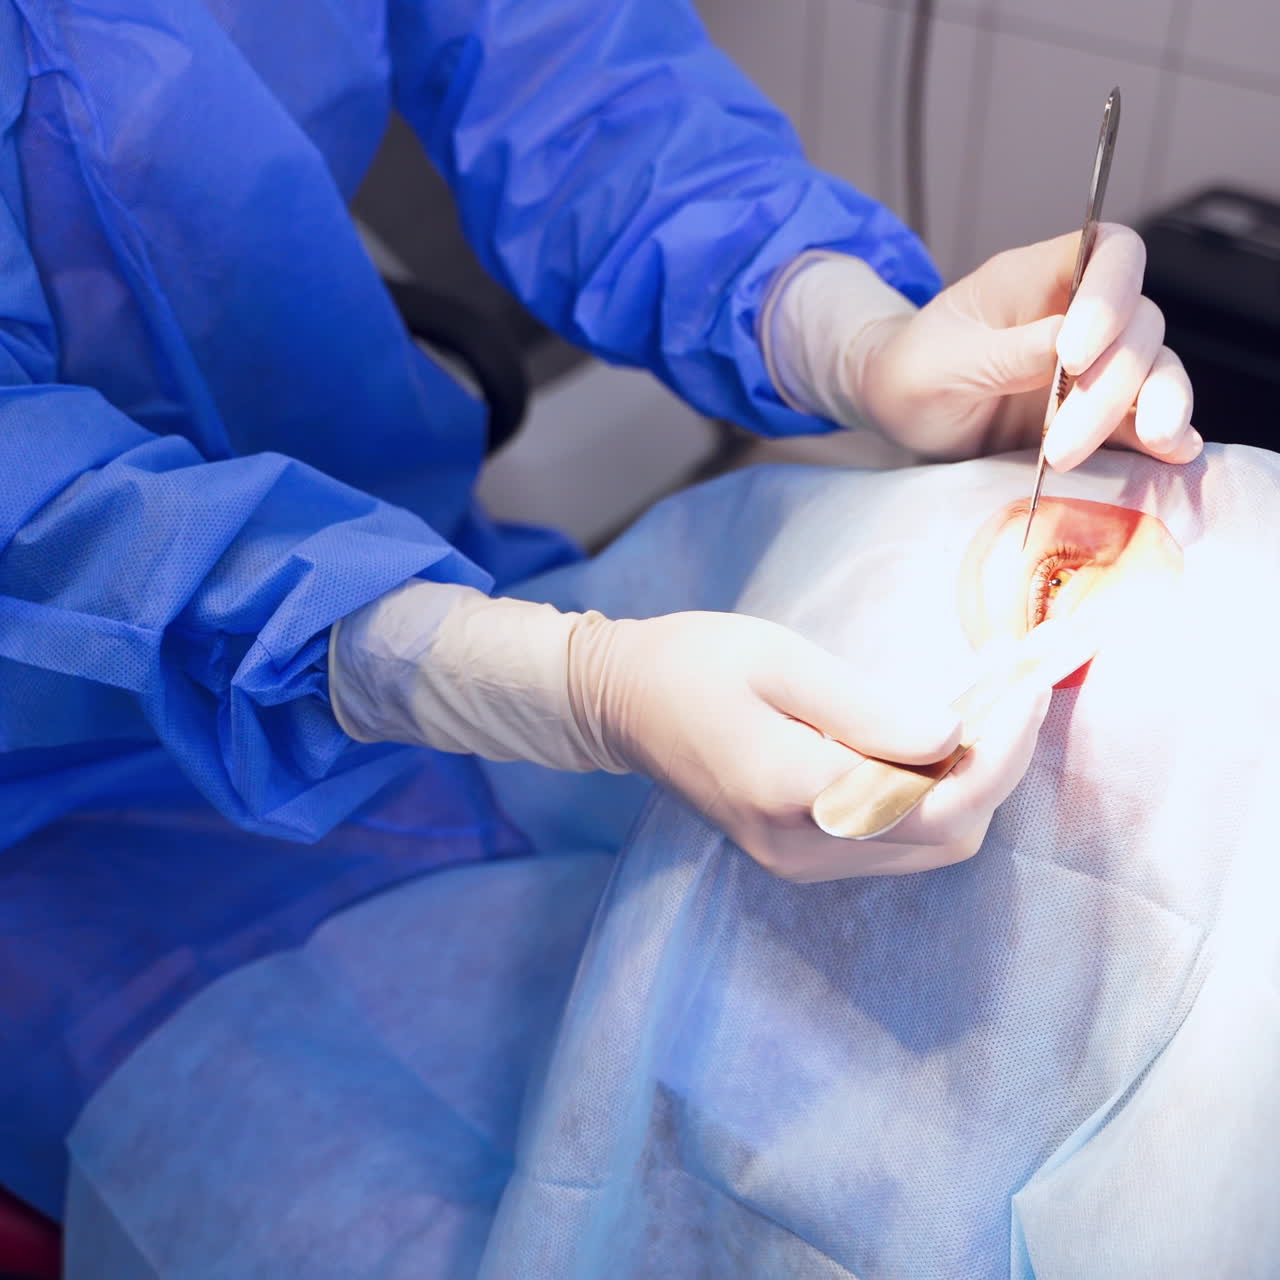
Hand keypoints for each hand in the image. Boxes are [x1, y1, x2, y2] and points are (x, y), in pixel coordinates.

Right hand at [330, 583, 1064, 880]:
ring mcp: (799, 862)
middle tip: (1010, 695)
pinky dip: (932, 798)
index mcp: (792, 792)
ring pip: (929, 847)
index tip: (1030, 689)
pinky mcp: (799, 857)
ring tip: (979, 713)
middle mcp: (801, 848)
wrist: (621, 704)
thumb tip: (955, 736)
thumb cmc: (693, 664)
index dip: (1002, 753)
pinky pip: (895, 842)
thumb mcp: (781, 660)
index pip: (936, 802)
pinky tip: (931, 744)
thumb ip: (870, 707)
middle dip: (996, 770)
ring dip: (969, 785)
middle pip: (947, 837)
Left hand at [847, 224, 1200, 468]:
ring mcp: (1096, 366)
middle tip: (1063, 446)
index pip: (1111, 252)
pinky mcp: (1101, 415)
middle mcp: (1080, 315)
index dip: (1112, 293)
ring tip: (1153, 444)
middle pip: (1139, 325)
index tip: (1073, 355)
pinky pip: (1148, 417)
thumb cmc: (913, 371)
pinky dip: (1168, 435)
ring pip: (1156, 369)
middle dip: (1113, 385)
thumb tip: (1066, 348)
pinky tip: (1174, 456)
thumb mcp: (941, 363)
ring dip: (1156, 408)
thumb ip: (1004, 354)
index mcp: (1038, 278)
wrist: (899, 414)